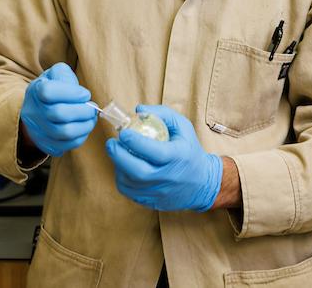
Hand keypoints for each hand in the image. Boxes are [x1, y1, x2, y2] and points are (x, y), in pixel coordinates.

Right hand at [19, 63, 97, 156]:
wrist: (37, 110)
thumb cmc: (52, 89)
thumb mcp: (55, 74)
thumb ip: (65, 75)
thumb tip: (81, 95)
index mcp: (35, 90)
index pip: (48, 92)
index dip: (72, 93)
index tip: (85, 94)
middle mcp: (33, 111)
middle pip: (59, 114)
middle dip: (83, 111)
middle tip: (92, 108)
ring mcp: (37, 130)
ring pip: (65, 132)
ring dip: (85, 125)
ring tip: (91, 118)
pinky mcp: (45, 144)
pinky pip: (66, 145)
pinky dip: (80, 137)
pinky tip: (84, 127)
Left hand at [104, 105, 222, 211]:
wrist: (200, 184)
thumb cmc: (189, 151)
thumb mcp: (183, 127)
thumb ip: (162, 114)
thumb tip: (139, 110)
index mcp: (178, 157)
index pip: (156, 152)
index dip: (136, 142)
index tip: (123, 132)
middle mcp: (169, 177)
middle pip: (138, 171)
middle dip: (119, 156)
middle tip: (111, 143)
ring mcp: (159, 192)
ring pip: (130, 182)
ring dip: (118, 165)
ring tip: (118, 153)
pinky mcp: (151, 202)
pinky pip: (129, 191)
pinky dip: (121, 177)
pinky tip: (124, 166)